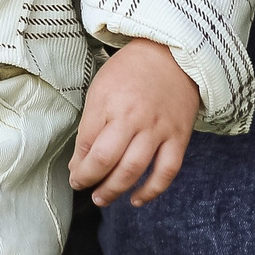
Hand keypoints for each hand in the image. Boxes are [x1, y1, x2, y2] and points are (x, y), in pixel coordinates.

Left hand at [71, 39, 197, 206]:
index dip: (78, 165)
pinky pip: (167, 171)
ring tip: (102, 198)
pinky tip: (137, 199)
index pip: (87, 143)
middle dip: (91, 180)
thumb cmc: (130, 72)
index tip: (75, 175)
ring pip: (135, 169)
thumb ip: (90, 126)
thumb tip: (80, 163)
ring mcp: (158, 129)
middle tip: (84, 188)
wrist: (171, 55)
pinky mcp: (179, 137)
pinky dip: (152, 190)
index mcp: (109, 102)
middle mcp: (134, 117)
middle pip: (108, 159)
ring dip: (115, 190)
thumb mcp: (101, 89)